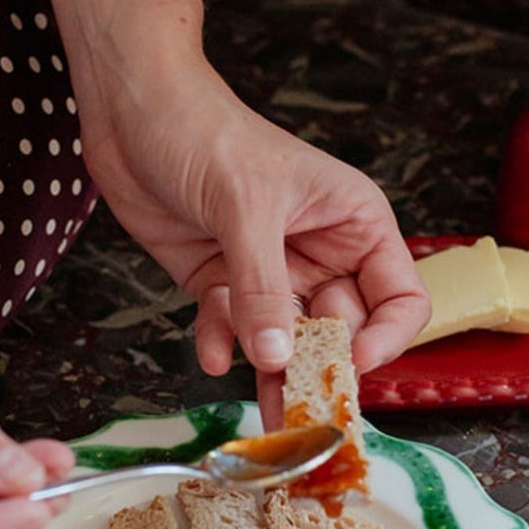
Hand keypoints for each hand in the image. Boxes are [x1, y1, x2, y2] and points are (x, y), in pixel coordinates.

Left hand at [77, 48, 429, 384]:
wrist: (130, 109)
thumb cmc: (203, 128)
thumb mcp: (244, 206)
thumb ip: (264, 288)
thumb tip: (279, 358)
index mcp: (354, 221)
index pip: (399, 298)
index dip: (383, 339)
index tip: (349, 363)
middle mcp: (321, 252)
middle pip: (342, 331)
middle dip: (322, 370)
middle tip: (303, 412)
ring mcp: (271, 271)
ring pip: (287, 343)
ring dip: (274, 377)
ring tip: (266, 419)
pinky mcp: (223, 283)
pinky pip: (235, 332)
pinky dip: (223, 346)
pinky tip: (213, 351)